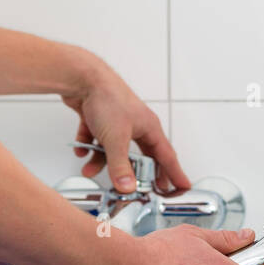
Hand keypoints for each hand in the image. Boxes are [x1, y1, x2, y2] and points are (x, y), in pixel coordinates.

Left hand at [62, 55, 190, 194]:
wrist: (82, 77)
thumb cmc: (107, 98)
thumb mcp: (116, 139)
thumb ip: (120, 166)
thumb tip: (127, 187)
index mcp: (149, 127)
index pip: (166, 156)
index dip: (174, 173)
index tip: (182, 186)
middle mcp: (135, 124)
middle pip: (140, 154)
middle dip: (137, 172)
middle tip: (141, 188)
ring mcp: (116, 121)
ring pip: (113, 148)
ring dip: (101, 161)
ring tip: (90, 170)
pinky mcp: (98, 118)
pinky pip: (95, 138)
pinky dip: (88, 146)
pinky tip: (81, 151)